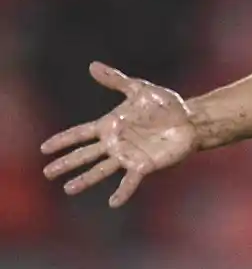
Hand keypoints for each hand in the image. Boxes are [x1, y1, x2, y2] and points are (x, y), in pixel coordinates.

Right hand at [41, 62, 197, 207]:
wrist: (190, 120)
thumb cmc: (167, 105)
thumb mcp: (139, 89)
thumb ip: (116, 80)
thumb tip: (92, 65)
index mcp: (111, 125)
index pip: (80, 133)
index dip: (63, 140)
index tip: (44, 148)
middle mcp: (115, 143)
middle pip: (85, 155)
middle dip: (66, 163)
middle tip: (47, 173)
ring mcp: (128, 155)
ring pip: (101, 170)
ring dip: (85, 180)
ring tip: (69, 189)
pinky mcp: (144, 165)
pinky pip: (130, 180)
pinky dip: (122, 191)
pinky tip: (113, 202)